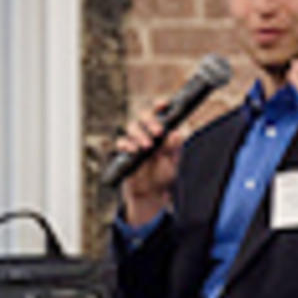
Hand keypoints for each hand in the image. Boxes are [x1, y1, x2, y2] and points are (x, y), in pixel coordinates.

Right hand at [114, 99, 186, 225]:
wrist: (150, 192)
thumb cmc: (163, 174)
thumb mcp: (172, 163)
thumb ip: (172, 148)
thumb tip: (176, 134)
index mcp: (162, 131)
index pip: (160, 113)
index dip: (160, 105)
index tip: (163, 104)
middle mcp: (148, 131)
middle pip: (144, 115)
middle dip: (150, 121)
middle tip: (158, 132)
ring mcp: (135, 140)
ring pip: (132, 126)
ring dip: (140, 134)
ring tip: (147, 146)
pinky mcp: (125, 150)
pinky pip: (121, 142)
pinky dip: (126, 144)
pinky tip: (133, 150)